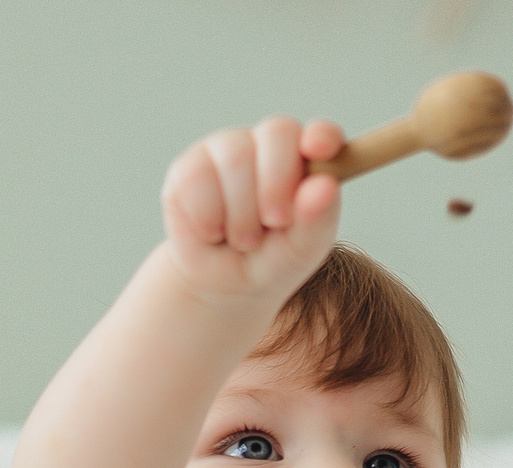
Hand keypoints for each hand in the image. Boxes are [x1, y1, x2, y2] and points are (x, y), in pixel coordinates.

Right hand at [158, 115, 345, 303]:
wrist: (221, 289)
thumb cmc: (270, 262)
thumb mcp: (300, 251)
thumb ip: (317, 220)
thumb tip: (325, 186)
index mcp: (306, 159)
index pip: (322, 133)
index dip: (322, 136)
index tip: (318, 151)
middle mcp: (267, 145)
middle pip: (277, 133)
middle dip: (277, 183)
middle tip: (275, 222)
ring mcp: (226, 150)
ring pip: (235, 157)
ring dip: (241, 213)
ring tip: (243, 239)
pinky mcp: (188, 168)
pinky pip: (196, 178)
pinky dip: (207, 217)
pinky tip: (212, 232)